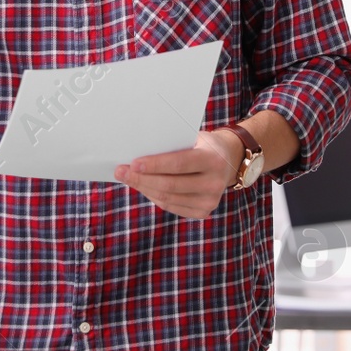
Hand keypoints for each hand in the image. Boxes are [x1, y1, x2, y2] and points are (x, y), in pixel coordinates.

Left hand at [114, 130, 240, 219]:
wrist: (229, 159)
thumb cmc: (203, 144)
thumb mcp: (194, 138)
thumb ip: (173, 145)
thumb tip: (138, 153)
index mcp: (213, 160)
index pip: (179, 164)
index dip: (154, 165)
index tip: (132, 164)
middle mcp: (215, 183)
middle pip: (170, 185)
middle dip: (142, 179)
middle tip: (121, 172)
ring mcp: (210, 201)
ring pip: (168, 199)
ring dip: (144, 188)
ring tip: (128, 179)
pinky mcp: (203, 212)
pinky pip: (171, 206)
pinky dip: (154, 197)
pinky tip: (143, 187)